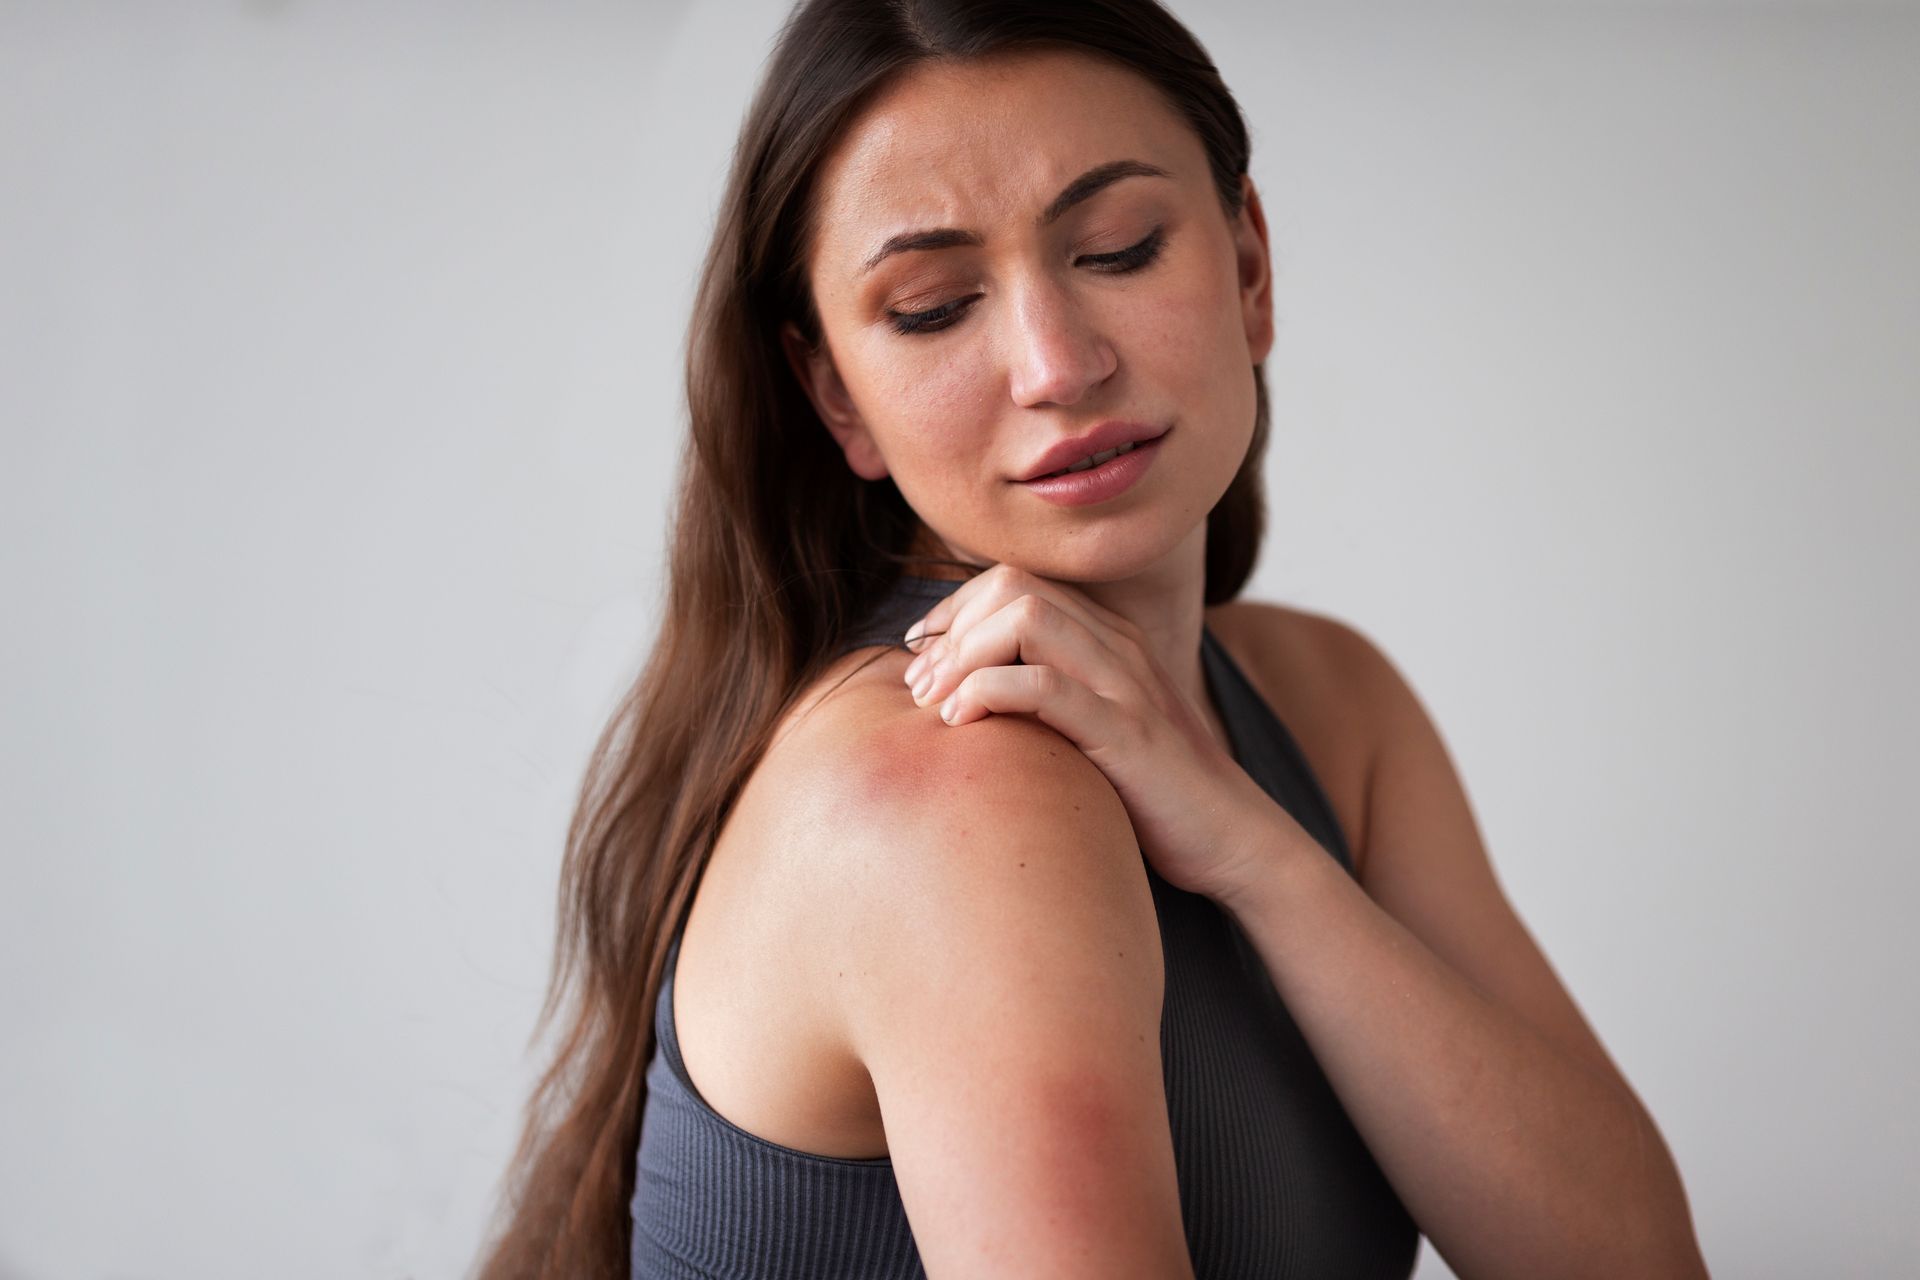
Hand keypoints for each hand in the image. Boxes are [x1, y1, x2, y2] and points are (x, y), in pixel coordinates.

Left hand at [899, 563, 1304, 901]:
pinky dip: (987, 694)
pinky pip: (1045, 686)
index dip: (952, 612)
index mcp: (1106, 637)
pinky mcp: (1127, 733)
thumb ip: (1043, 698)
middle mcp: (1115, 645)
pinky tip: (961, 726)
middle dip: (950, 630)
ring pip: (1025, 619)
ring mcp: (1123, 685)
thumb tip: (957, 696)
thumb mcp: (1089, 728)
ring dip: (962, 656)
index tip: (921, 662)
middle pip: (1011, 586)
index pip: (1011, 580)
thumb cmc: (1150, 792)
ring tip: (934, 706)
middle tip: (919, 688)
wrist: (1232, 837)